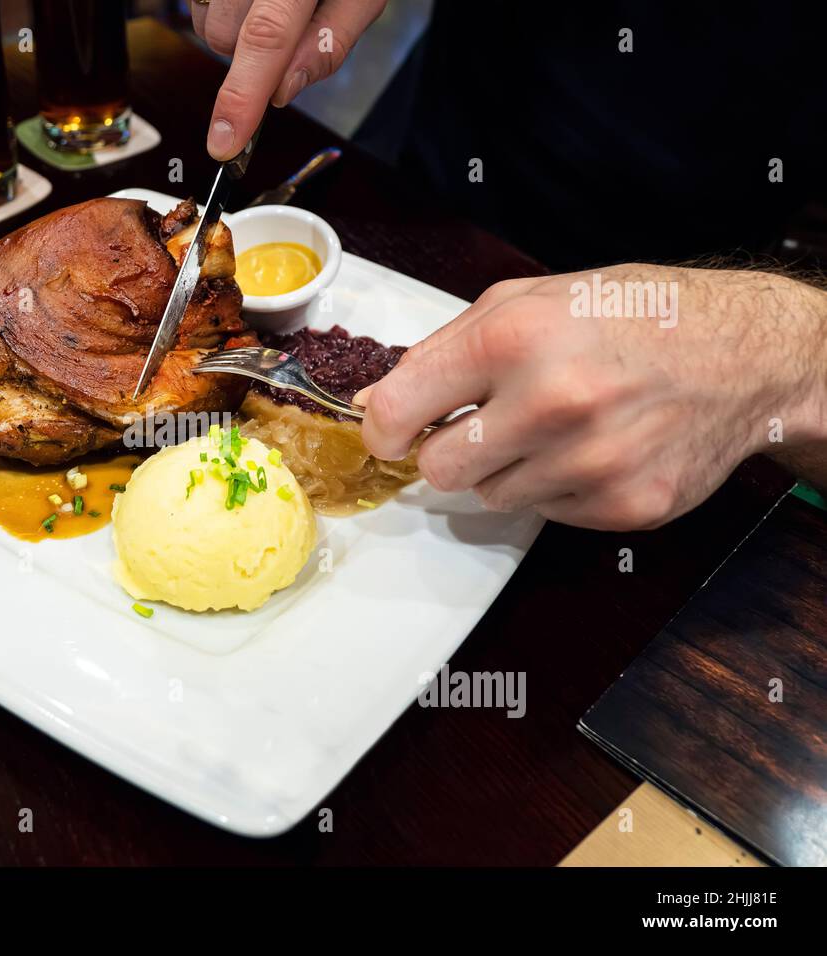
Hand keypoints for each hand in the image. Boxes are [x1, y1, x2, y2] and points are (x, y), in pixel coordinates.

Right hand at [195, 0, 386, 159]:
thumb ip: (331, 42)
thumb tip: (284, 91)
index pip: (266, 38)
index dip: (243, 96)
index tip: (225, 142)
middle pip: (224, 37)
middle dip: (249, 53)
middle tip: (285, 24)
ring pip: (204, 23)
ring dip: (232, 27)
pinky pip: (194, 2)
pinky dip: (220, 6)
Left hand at [353, 265, 826, 529]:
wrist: (744, 353)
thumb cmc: (630, 316)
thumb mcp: (526, 301)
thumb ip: (441, 351)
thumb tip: (377, 402)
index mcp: (516, 338)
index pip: (401, 410)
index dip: (384, 427)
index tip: (392, 429)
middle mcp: (553, 403)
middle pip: (439, 470)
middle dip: (449, 449)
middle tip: (485, 422)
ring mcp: (593, 462)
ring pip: (490, 496)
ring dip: (507, 468)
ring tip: (554, 425)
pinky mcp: (624, 505)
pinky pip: (544, 514)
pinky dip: (555, 487)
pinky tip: (591, 447)